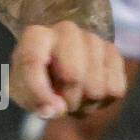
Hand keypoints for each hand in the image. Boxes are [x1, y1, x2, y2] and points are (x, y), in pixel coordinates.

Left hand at [10, 21, 126, 117]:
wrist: (62, 66)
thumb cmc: (40, 79)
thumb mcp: (24, 91)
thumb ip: (34, 100)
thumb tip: (57, 109)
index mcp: (35, 36)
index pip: (33, 61)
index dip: (38, 90)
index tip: (48, 109)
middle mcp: (65, 30)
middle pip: (73, 76)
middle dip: (68, 99)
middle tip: (61, 99)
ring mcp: (93, 39)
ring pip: (95, 86)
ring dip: (85, 102)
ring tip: (74, 94)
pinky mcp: (113, 52)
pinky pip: (114, 89)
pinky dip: (102, 100)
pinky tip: (89, 90)